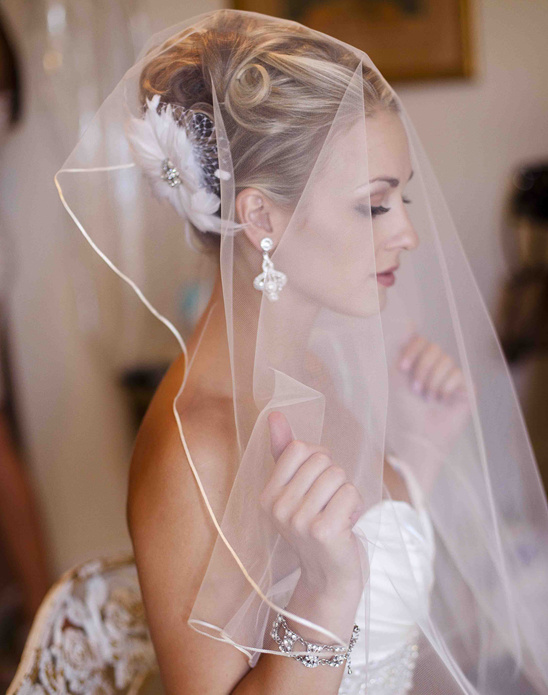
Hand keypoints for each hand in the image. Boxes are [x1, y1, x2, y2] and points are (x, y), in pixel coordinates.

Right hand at [259, 411, 366, 595]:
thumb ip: (284, 452)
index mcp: (267, 495)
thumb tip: (275, 415)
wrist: (329, 580)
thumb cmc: (316, 528)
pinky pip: (351, 493)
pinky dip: (357, 507)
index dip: (319, 460)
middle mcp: (278, 507)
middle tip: (330, 506)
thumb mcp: (296, 491)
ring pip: (338, 475)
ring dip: (347, 494)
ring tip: (339, 516)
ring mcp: (299, 521)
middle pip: (322, 460)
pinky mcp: (323, 531)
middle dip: (335, 479)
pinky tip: (347, 526)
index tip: (319, 484)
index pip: (300, 448)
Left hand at [390, 332, 472, 478]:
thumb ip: (400, 349)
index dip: (412, 350)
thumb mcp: (397, 376)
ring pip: (445, 361)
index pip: (420, 340)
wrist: (415, 435)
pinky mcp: (466, 387)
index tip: (402, 368)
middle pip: (433, 348)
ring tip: (428, 398)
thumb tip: (407, 321)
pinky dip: (444, 389)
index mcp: (419, 362)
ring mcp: (453, 376)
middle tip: (416, 390)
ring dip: (431, 382)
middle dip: (421, 369)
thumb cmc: (403, 410)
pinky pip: (457, 374)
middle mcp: (437, 366)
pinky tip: (442, 401)